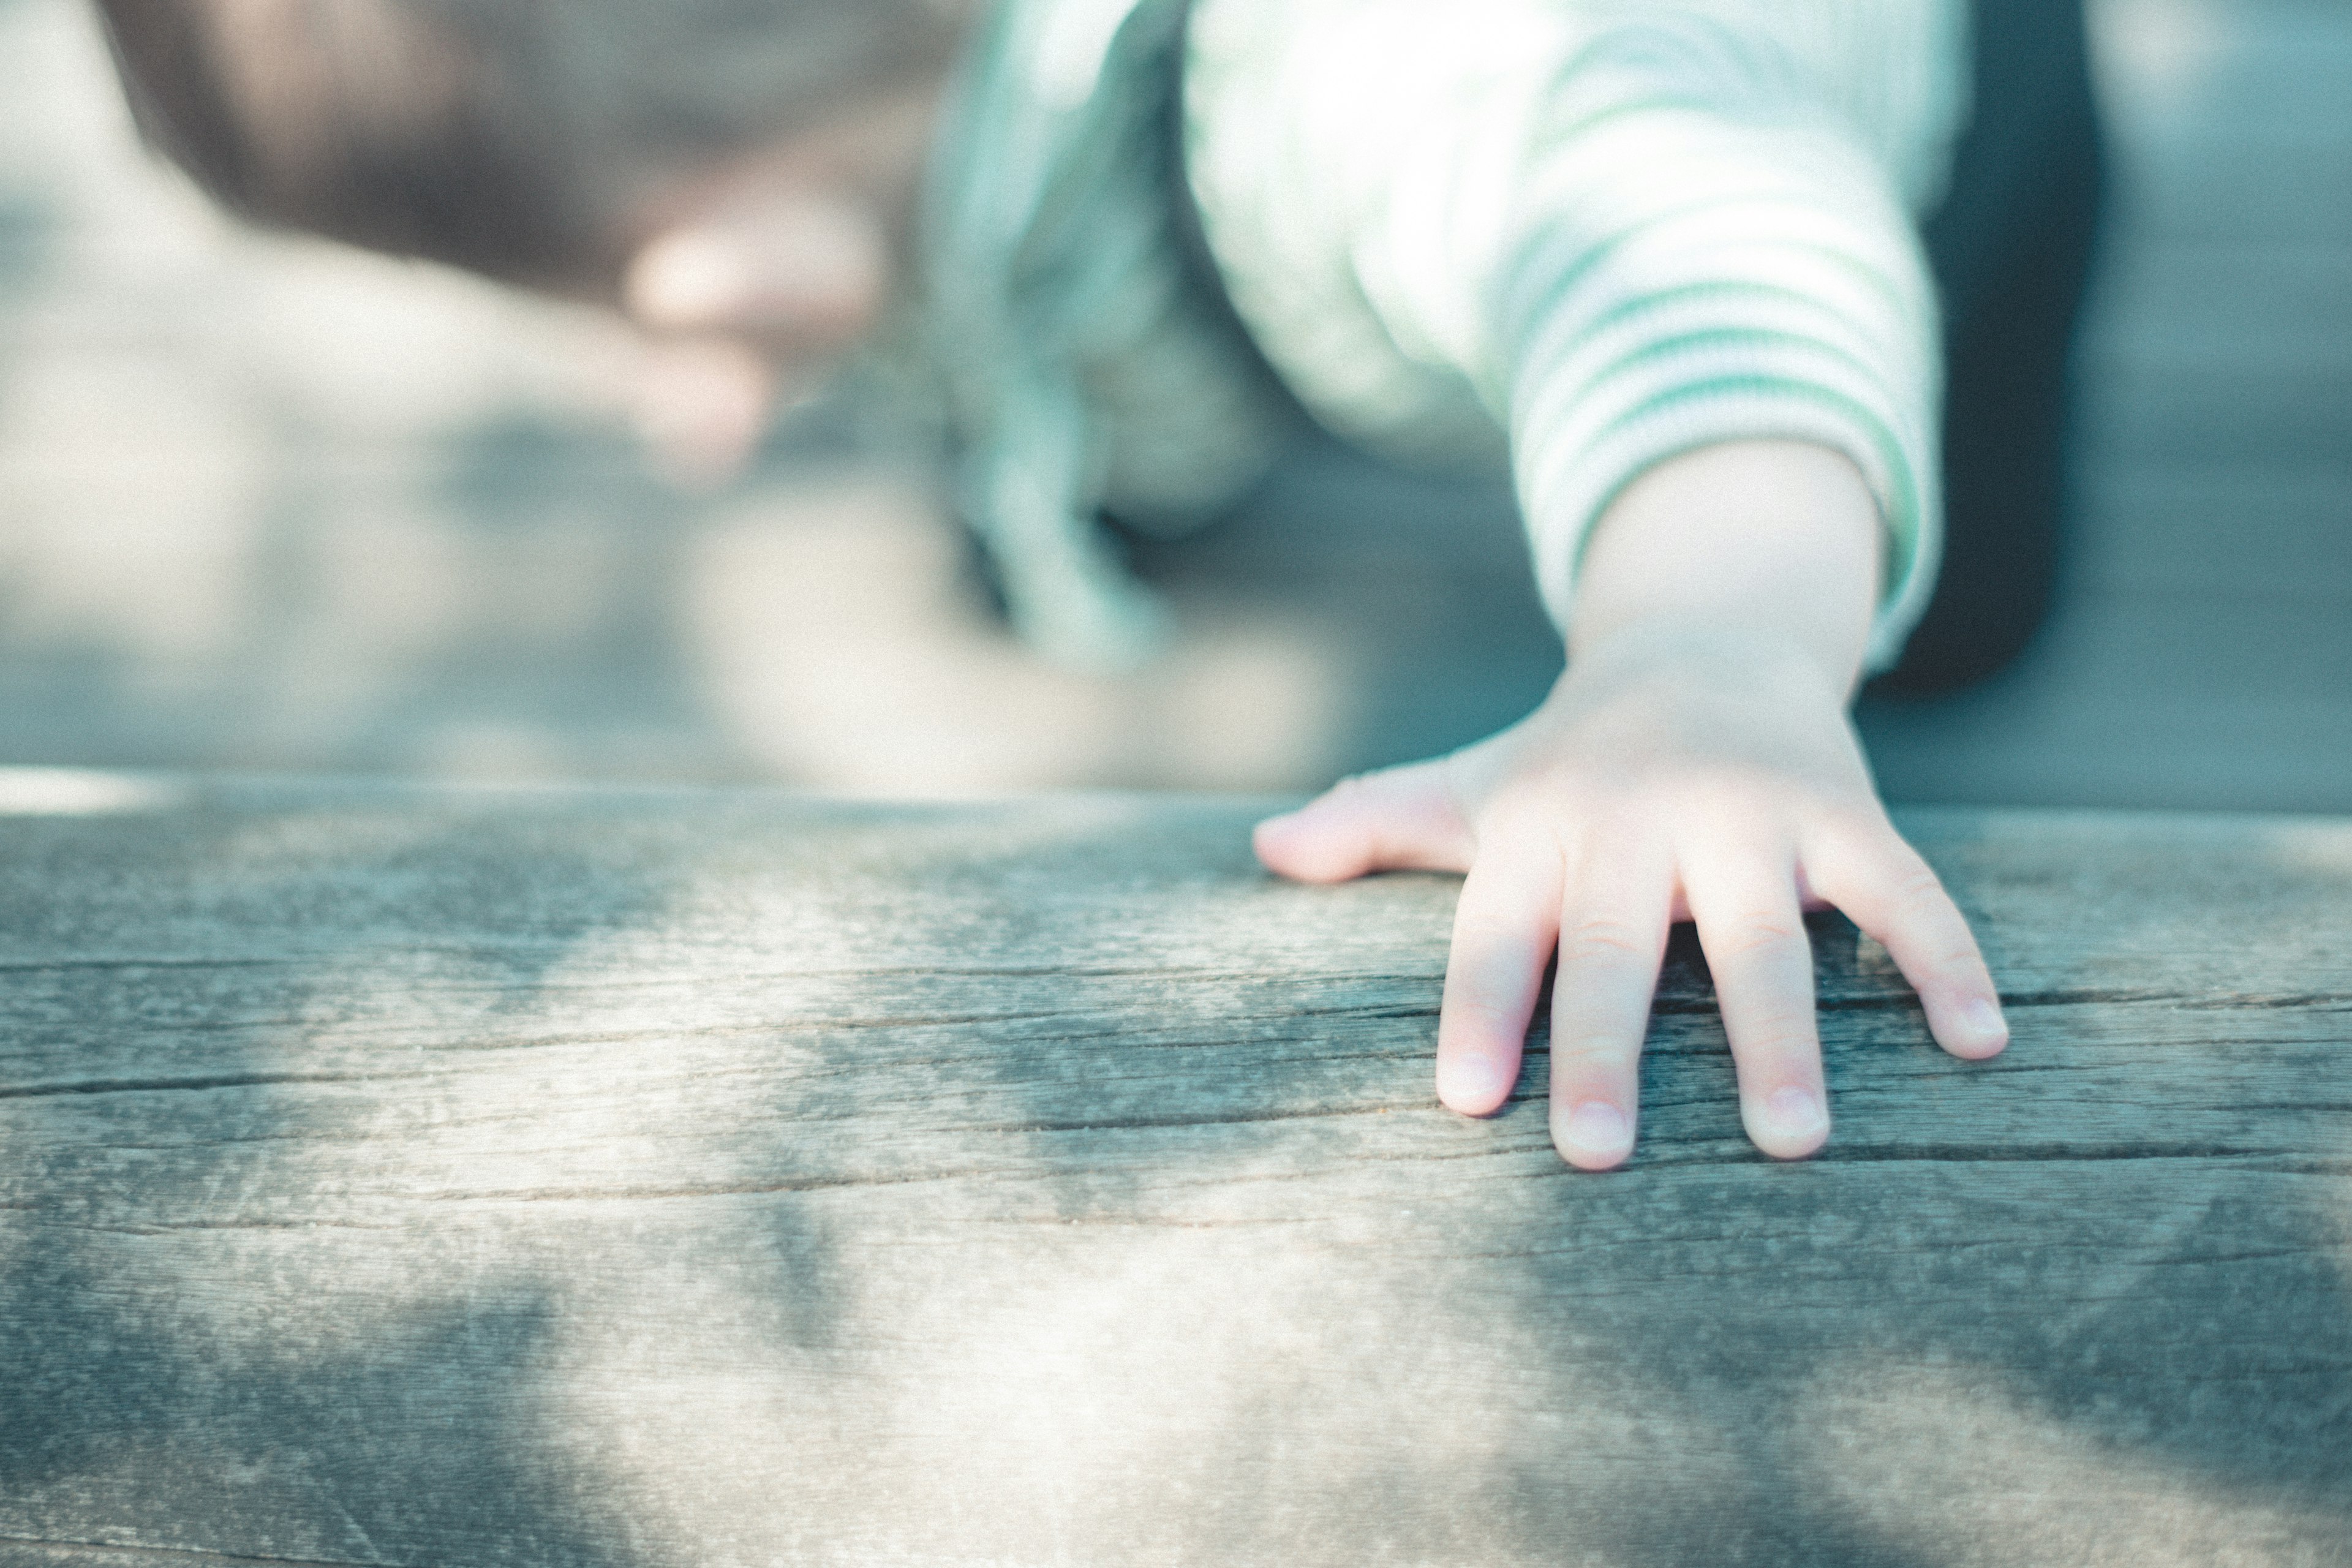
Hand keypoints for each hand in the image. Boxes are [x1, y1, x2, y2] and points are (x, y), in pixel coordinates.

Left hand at [1252, 442, 2007, 1168]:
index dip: (1481, 1009)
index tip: (1466, 1102)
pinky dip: (1944, 960)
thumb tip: (1266, 848)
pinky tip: (1979, 1042)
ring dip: (1780, 1037)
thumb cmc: (1569, 758)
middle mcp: (1642, 817)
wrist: (1703, 640)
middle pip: (1620, 947)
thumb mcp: (1475, 783)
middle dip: (1605, 1047)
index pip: (1500, 928)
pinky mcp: (1846, 813)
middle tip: (1596, 1155)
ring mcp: (1752, 814)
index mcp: (1543, 823)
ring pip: (1767, 937)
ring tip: (1792, 1141)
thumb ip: (1378, 823)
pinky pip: (1903, 894)